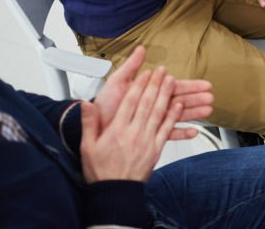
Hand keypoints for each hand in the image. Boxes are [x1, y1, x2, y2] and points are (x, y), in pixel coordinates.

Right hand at [80, 67, 181, 182]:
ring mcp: (146, 141)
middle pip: (146, 103)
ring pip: (158, 113)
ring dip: (166, 95)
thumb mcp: (87, 146)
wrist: (115, 192)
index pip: (130, 102)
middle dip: (155, 84)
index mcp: (116, 130)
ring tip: (171, 81)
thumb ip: (88, 123)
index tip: (145, 73)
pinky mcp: (156, 150)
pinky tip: (179, 105)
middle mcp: (133, 133)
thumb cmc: (100, 170)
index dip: (139, 85)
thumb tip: (85, 104)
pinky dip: (173, 116)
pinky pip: (166, 129)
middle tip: (161, 71)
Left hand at [92, 46, 213, 130]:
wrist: (93, 128)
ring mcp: (152, 120)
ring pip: (178, 116)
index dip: (190, 85)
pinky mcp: (149, 135)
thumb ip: (131, 67)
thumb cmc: (104, 107)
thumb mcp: (116, 83)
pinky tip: (194, 131)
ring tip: (207, 111)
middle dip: (196, 98)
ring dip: (193, 113)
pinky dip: (181, 133)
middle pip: (180, 101)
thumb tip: (140, 49)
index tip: (204, 84)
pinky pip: (168, 134)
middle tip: (210, 96)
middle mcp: (153, 106)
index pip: (174, 87)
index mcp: (148, 93)